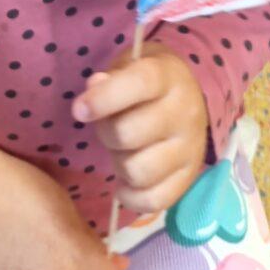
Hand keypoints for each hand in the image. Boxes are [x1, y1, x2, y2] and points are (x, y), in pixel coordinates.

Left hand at [72, 42, 208, 213]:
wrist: (186, 99)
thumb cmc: (145, 84)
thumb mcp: (128, 68)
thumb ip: (109, 78)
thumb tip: (93, 88)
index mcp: (168, 76)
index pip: (140, 83)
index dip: (105, 98)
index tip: (79, 110)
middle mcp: (185, 112)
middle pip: (130, 134)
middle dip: (106, 134)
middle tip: (108, 129)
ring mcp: (191, 149)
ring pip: (140, 171)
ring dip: (119, 165)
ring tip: (122, 153)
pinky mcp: (189, 179)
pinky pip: (154, 201)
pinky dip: (131, 197)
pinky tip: (125, 182)